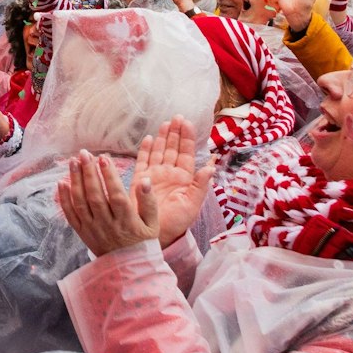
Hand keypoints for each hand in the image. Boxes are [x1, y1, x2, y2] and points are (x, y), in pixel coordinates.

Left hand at [56, 150, 159, 255]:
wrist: (128, 268)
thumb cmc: (142, 241)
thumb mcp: (153, 223)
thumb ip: (149, 201)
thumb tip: (145, 180)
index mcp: (127, 221)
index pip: (116, 195)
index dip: (110, 176)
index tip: (104, 158)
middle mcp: (107, 225)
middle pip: (95, 196)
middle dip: (89, 172)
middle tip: (84, 153)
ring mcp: (92, 229)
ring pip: (80, 203)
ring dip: (75, 180)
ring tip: (73, 162)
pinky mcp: (82, 233)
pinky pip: (70, 215)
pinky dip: (64, 199)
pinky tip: (61, 182)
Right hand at [133, 116, 215, 246]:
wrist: (155, 235)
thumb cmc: (176, 223)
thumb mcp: (192, 205)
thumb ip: (201, 185)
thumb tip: (211, 165)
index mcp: (184, 179)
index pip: (186, 154)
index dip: (187, 138)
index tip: (187, 123)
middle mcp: (169, 174)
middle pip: (172, 149)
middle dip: (175, 133)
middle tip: (177, 117)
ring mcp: (154, 176)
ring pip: (158, 152)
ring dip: (162, 138)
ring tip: (165, 123)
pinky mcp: (141, 180)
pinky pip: (143, 161)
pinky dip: (145, 149)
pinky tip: (148, 138)